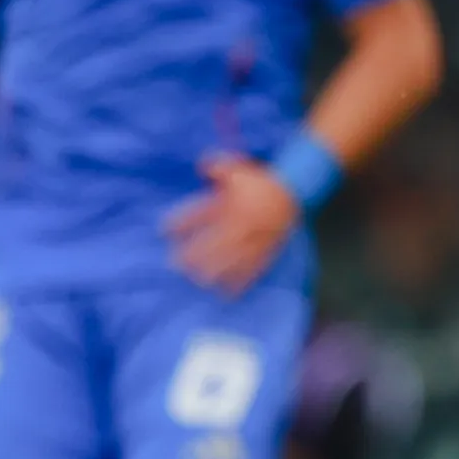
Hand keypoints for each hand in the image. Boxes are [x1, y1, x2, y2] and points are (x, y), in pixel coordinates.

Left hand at [165, 154, 304, 294]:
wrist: (295, 190)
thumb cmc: (261, 181)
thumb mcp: (239, 168)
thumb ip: (218, 166)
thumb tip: (200, 166)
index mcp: (233, 203)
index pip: (202, 213)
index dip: (183, 221)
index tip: (164, 230)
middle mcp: (243, 222)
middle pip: (216, 240)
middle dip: (196, 253)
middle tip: (176, 264)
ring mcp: (256, 238)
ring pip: (234, 257)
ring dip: (216, 269)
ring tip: (200, 280)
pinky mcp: (266, 249)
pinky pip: (253, 267)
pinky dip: (241, 281)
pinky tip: (229, 293)